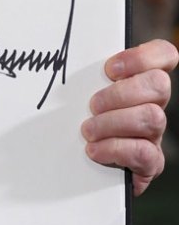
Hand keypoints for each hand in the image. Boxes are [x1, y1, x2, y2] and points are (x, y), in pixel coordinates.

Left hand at [83, 39, 178, 195]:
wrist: (77, 169)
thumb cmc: (74, 122)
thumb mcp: (77, 95)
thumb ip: (82, 78)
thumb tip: (60, 61)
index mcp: (138, 83)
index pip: (164, 55)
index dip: (143, 57)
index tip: (110, 68)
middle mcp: (152, 105)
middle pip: (159, 84)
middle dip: (121, 93)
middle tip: (93, 105)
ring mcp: (153, 135)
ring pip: (152, 117)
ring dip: (113, 122)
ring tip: (88, 130)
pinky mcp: (149, 163)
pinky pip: (145, 153)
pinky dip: (115, 149)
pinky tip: (94, 150)